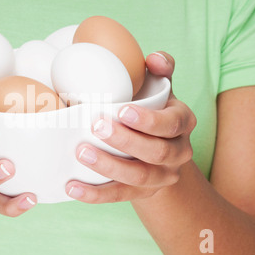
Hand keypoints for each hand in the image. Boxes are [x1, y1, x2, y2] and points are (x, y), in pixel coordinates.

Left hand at [66, 52, 196, 202]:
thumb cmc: (153, 111)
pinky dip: (95, 194)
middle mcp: (178, 153)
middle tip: (96, 126)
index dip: (149, 120)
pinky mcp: (142, 193)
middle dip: (126, 141)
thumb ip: (160, 69)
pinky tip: (73, 187)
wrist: (160, 152)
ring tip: (81, 153)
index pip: (172, 124)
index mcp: (182, 123)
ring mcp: (161, 177)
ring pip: (138, 177)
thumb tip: (154, 59)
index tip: (122, 111)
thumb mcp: (160, 89)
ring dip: (109, 166)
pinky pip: (119, 196)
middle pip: (156, 152)